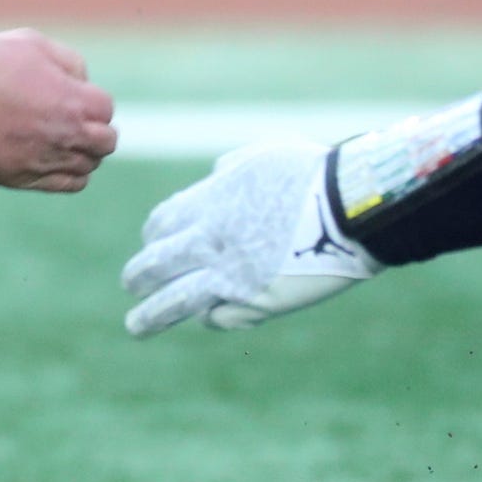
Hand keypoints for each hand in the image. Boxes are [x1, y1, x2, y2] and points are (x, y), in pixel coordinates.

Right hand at [0, 30, 118, 192]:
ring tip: (63, 139)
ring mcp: (46, 160)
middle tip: (76, 120)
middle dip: (96, 129)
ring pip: (88, 166)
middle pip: (106, 142)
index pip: (106, 108)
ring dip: (84, 152)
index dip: (92, 100)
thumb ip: (68, 61)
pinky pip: (68, 185)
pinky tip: (58, 160)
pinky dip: (72, 175)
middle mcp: (67, 135)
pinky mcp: (24, 179)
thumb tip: (82, 81)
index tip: (74, 95)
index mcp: (73, 101)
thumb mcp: (32, 43)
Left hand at [122, 142, 378, 336]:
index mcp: (212, 200)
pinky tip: (209, 318)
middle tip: (131, 285)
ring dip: (152, 315)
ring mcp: (231, 273)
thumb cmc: (313, 172)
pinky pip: (220, 316)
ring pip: (175, 300)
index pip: (163, 222)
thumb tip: (214, 176)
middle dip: (139, 275)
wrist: (350, 207)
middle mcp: (212, 239)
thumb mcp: (264, 155)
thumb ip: (232, 167)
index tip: (150, 242)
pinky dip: (211, 317)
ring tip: (135, 327)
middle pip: (158, 262)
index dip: (154, 235)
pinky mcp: (255, 301)